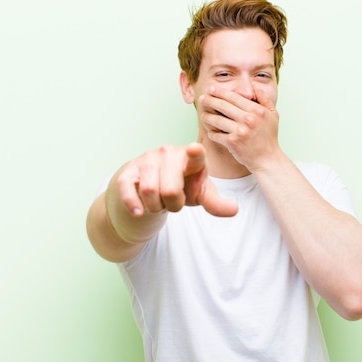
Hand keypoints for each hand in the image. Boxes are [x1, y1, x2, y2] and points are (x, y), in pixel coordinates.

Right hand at [114, 142, 237, 217]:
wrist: (151, 189)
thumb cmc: (181, 187)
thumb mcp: (200, 194)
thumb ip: (215, 202)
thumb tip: (234, 210)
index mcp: (192, 158)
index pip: (195, 156)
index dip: (195, 154)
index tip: (194, 150)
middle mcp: (169, 154)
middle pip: (170, 190)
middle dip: (173, 205)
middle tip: (174, 201)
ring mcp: (148, 160)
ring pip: (149, 191)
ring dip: (156, 206)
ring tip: (160, 201)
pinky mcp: (129, 170)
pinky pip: (127, 188)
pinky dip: (133, 203)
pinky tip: (138, 212)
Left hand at [198, 85, 280, 170]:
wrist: (267, 159)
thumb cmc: (269, 136)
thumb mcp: (273, 115)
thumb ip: (264, 98)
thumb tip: (254, 85)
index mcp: (256, 111)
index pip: (234, 97)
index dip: (220, 92)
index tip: (211, 89)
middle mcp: (248, 119)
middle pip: (223, 106)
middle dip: (210, 100)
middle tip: (201, 98)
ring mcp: (240, 131)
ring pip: (217, 120)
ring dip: (207, 116)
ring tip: (203, 114)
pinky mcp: (233, 143)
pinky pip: (217, 135)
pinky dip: (212, 133)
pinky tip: (210, 131)